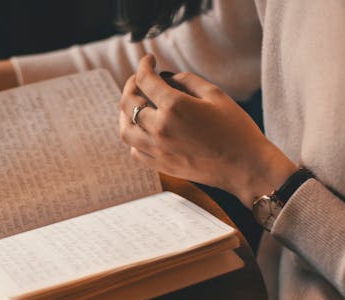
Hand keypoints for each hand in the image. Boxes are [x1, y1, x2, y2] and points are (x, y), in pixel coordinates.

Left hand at [119, 55, 296, 206]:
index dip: (144, 65)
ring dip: (125, 113)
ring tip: (135, 105)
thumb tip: (165, 78)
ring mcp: (158, 150)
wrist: (246, 167)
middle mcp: (159, 129)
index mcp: (174, 107)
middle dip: (131, 85)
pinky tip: (143, 131)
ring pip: (125, 129)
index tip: (149, 60)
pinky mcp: (161, 166)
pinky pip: (135, 151)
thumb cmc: (236, 128)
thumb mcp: (215, 95)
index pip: (146, 80)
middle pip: (128, 102)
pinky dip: (134, 138)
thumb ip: (186, 81)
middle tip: (139, 80)